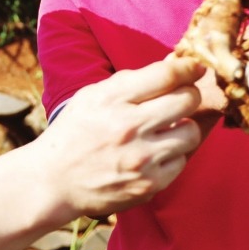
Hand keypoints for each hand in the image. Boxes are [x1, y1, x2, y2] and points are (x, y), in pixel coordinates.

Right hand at [36, 57, 202, 217]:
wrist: (53, 181)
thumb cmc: (74, 133)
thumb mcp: (92, 96)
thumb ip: (130, 81)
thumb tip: (173, 65)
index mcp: (111, 98)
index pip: (167, 75)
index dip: (189, 67)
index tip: (195, 68)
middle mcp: (128, 126)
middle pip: (187, 100)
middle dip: (189, 95)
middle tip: (183, 98)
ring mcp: (140, 158)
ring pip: (191, 132)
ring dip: (184, 127)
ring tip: (167, 129)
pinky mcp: (148, 184)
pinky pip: (182, 162)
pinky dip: (173, 155)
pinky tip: (156, 153)